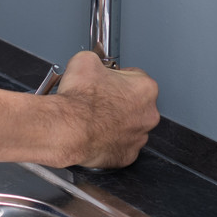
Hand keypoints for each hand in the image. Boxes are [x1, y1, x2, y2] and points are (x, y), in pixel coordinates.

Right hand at [49, 51, 158, 168]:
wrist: (67, 129)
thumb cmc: (79, 100)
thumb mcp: (85, 61)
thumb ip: (97, 62)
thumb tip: (93, 64)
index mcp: (145, 89)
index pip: (135, 78)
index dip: (118, 78)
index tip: (107, 82)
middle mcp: (148, 114)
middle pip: (136, 104)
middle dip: (119, 102)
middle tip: (99, 100)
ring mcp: (138, 138)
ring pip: (129, 127)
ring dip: (116, 123)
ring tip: (95, 118)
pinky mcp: (126, 156)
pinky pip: (120, 147)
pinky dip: (109, 142)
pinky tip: (95, 134)